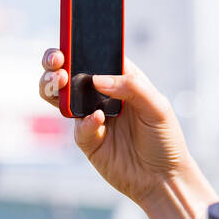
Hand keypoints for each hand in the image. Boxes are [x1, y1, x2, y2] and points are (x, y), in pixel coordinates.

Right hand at [37, 48, 191, 206]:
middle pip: (70, 72)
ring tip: (59, 81)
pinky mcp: (87, 140)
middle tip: (56, 62)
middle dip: (55, 63)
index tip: (69, 39)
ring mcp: (92, 116)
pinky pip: (77, 126)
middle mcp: (103, 95)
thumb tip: (97, 79)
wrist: (163, 179)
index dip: (80, 45)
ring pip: (61, 96)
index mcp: (121, 80)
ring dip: (53, 86)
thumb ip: (131, 87)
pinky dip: (84, 122)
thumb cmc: (165, 139)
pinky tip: (97, 121)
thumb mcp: (157, 107)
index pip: (96, 55)